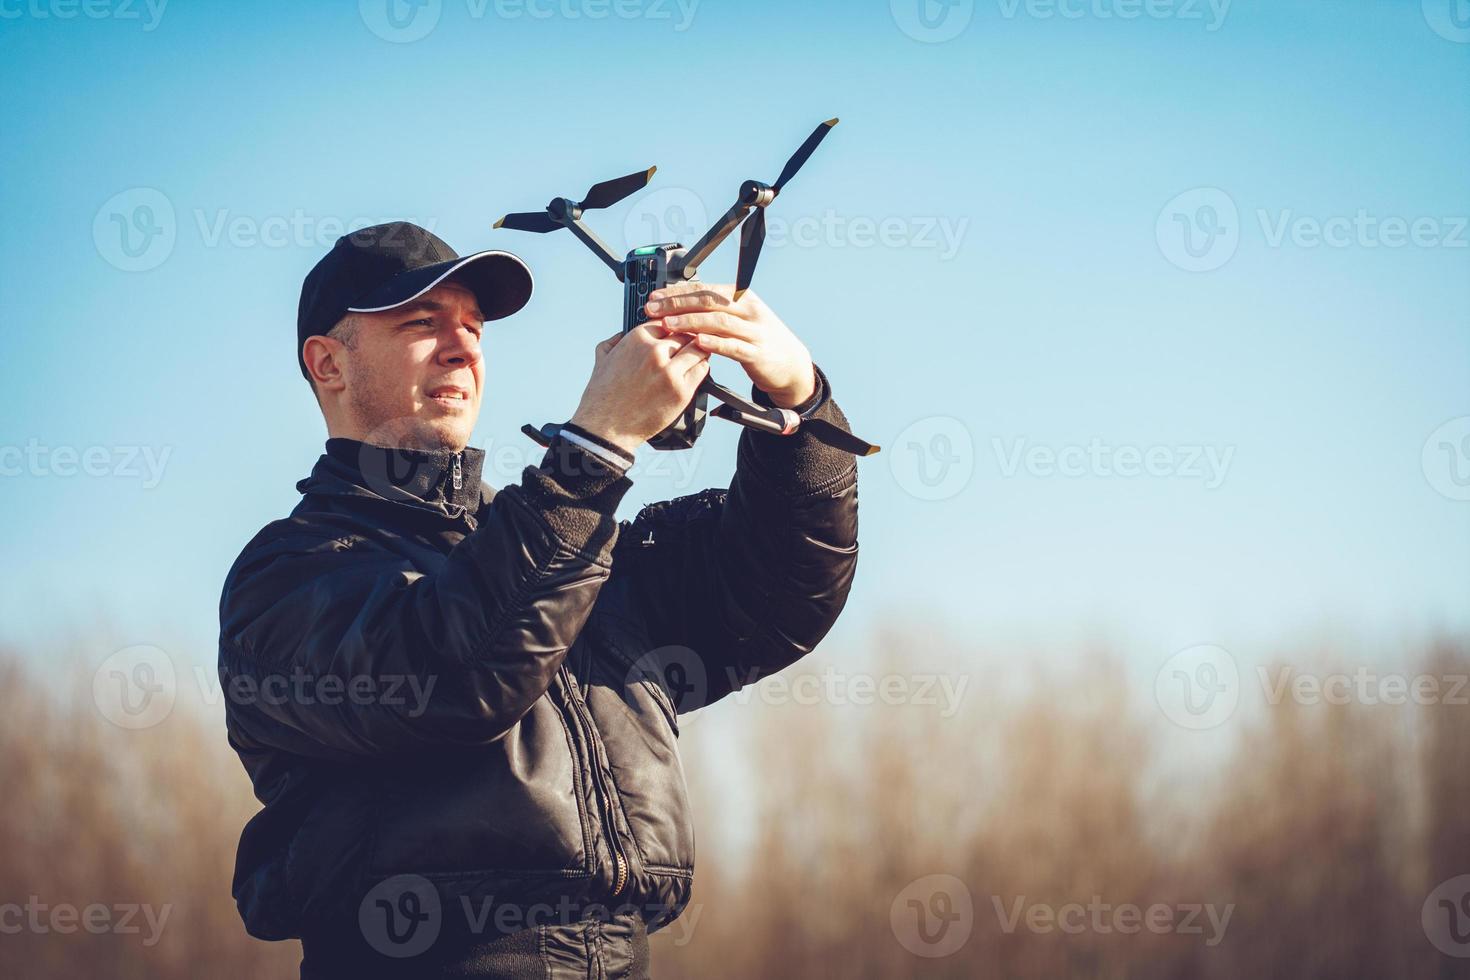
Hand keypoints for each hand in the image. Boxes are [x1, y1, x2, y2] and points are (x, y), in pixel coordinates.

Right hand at [568, 324, 710, 453]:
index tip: (674, 332)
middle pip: (685, 333)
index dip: (672, 327)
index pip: (667, 321)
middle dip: (686, 339)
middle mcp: (654, 352)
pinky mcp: (681, 391)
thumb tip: (623, 333)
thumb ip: (614, 340)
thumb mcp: (602, 358)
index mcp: (636, 339)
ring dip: (697, 351)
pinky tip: (694, 370)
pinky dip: (700, 367)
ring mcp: (670, 371)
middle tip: (687, 346)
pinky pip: (702, 370)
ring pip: (698, 349)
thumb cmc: (603, 395)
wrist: (607, 427)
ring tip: (693, 357)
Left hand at [643, 284, 815, 408]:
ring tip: (668, 324)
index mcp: (740, 297)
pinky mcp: (758, 353)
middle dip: (677, 304)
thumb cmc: (757, 339)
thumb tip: (679, 304)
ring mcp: (755, 330)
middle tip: (653, 309)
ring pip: (719, 321)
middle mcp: (748, 309)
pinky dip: (715, 343)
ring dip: (690, 322)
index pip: (704, 289)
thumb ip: (714, 311)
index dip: (676, 292)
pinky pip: (734, 346)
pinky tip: (697, 342)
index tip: (654, 297)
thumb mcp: (738, 318)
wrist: (791, 363)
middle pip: (708, 301)